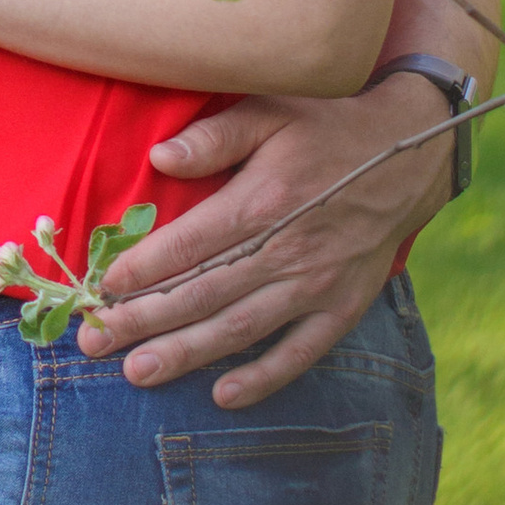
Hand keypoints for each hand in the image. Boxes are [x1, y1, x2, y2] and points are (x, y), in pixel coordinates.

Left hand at [73, 69, 456, 407]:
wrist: (410, 155)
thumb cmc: (328, 126)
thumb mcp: (272, 109)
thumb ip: (214, 136)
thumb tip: (160, 158)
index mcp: (263, 200)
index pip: (189, 245)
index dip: (142, 270)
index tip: (101, 288)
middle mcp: (287, 250)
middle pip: (203, 294)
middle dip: (144, 322)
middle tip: (93, 344)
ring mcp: (317, 285)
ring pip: (240, 329)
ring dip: (186, 354)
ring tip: (137, 373)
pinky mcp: (342, 307)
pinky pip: (299, 352)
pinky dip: (262, 378)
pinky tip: (222, 394)